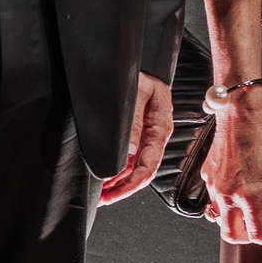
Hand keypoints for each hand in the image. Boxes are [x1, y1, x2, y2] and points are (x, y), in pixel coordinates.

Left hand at [100, 73, 173, 203]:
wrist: (145, 62)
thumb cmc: (144, 73)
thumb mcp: (138, 93)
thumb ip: (134, 121)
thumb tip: (129, 152)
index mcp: (160, 128)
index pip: (148, 166)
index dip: (131, 184)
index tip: (114, 194)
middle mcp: (155, 136)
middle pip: (141, 172)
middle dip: (122, 189)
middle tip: (102, 200)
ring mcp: (147, 135)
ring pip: (134, 167)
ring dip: (118, 181)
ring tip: (101, 193)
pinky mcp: (139, 132)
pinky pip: (130, 156)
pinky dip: (118, 169)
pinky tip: (106, 176)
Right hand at [204, 95, 261, 248]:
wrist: (238, 115)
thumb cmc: (260, 137)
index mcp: (248, 195)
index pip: (257, 233)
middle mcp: (227, 195)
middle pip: (231, 234)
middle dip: (247, 238)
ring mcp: (214, 187)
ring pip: (220, 220)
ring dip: (235, 222)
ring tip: (250, 212)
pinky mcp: (207, 178)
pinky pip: (214, 201)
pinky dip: (225, 205)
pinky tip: (238, 195)